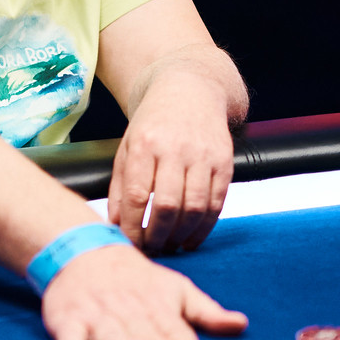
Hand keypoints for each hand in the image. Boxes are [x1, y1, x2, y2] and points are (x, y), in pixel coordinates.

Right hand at [42, 243, 246, 339]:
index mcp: (157, 305)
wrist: (84, 252)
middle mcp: (128, 310)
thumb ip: (206, 313)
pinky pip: (68, 334)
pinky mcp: (68, 320)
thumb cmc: (139, 282)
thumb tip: (242, 325)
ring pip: (109, 331)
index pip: (172, 326)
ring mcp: (97, 315)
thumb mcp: (175, 290)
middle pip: (141, 329)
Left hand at [105, 69, 233, 252]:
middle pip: (167, 205)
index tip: (130, 242)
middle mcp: (175, 148)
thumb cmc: (153, 124)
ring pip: (194, 208)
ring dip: (181, 236)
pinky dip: (204, 228)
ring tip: (170, 246)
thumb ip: (119, 186)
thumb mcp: (127, 146)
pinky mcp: (225, 162)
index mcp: (145, 143)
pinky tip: (191, 238)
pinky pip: (216, 203)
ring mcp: (203, 155)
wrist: (191, 89)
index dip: (132, 226)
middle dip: (157, 236)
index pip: (136, 195)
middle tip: (151, 249)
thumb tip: (115, 224)